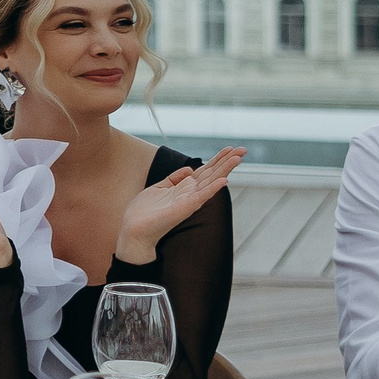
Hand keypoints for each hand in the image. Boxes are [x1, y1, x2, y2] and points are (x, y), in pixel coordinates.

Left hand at [115, 146, 243, 264]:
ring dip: (224, 170)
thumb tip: (189, 169)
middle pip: (212, 173)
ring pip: (210, 182)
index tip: (230, 148)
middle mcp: (190, 194)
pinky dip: (212, 188)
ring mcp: (188, 201)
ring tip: (238, 158)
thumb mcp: (159, 188)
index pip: (205, 171)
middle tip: (243, 149)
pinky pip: (201, 196)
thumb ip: (174, 178)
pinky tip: (223, 180)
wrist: (134, 230)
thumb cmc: (144, 212)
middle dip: (227, 161)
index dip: (218, 159)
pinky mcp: (184, 208)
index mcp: (185, 188)